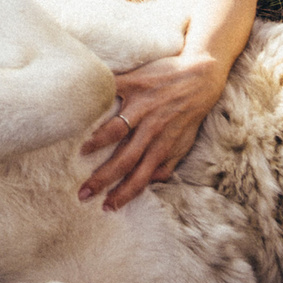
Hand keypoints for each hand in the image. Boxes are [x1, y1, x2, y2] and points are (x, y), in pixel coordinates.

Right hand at [80, 52, 226, 211]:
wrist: (202, 76)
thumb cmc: (191, 112)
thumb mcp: (184, 143)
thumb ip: (167, 163)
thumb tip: (153, 182)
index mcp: (160, 146)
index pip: (139, 178)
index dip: (123, 195)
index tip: (105, 206)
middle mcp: (150, 129)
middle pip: (123, 160)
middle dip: (102, 179)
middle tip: (82, 193)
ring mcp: (141, 106)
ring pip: (116, 129)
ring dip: (98, 142)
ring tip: (82, 152)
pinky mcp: (135, 83)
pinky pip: (112, 92)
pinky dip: (97, 98)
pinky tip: (81, 107)